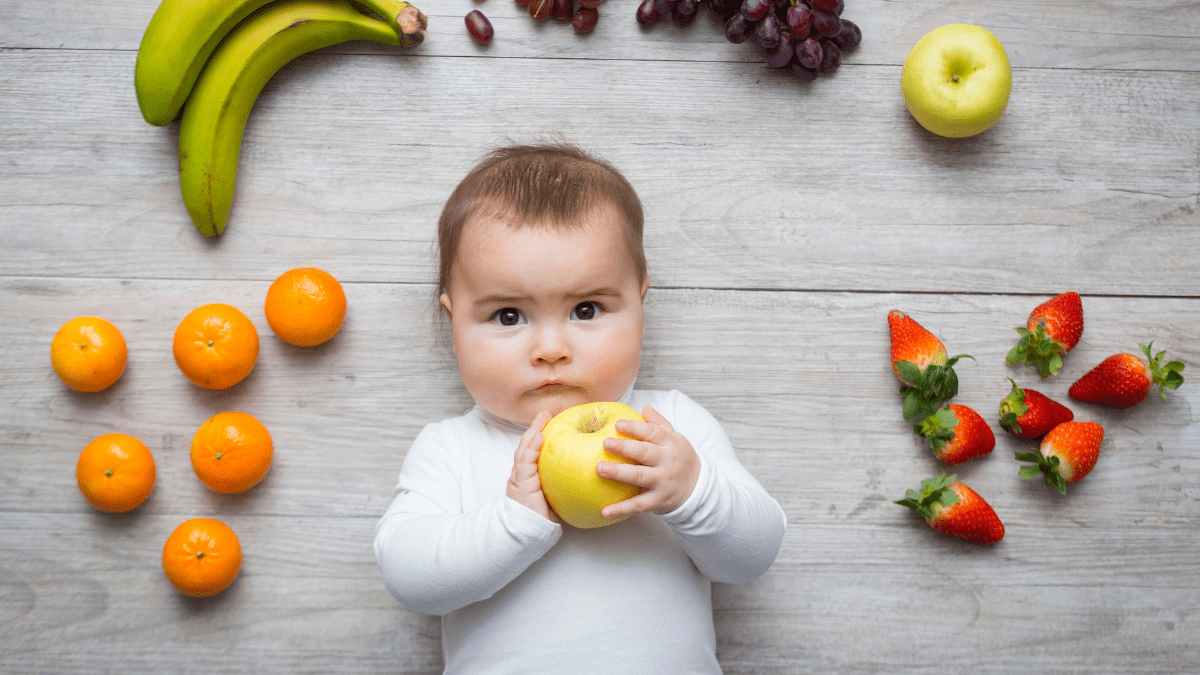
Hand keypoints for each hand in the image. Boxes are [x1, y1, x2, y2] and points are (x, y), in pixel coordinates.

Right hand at [506, 410, 559, 522]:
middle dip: (536, 428)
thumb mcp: (556, 497)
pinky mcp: (519, 482)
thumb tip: (590, 475)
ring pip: (524, 450)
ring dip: (533, 432)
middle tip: (546, 413)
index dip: (542, 436)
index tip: (551, 423)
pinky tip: (537, 437)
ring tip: (541, 418)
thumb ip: (564, 484)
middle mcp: (523, 473)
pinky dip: (530, 448)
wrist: (527, 532)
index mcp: (531, 475)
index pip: (536, 451)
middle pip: (529, 445)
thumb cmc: (543, 518)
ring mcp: (520, 476)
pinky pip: (524, 462)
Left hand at [596, 403, 700, 519]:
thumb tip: (645, 406)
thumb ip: (659, 423)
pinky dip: (622, 509)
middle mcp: (667, 462)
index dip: (635, 428)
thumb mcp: (676, 439)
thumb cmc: (679, 459)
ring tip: (600, 469)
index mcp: (670, 444)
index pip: (653, 433)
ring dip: (619, 473)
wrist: (698, 488)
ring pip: (640, 477)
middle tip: (605, 443)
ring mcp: (663, 482)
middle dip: (625, 447)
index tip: (618, 424)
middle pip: (645, 453)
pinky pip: (639, 505)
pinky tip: (605, 511)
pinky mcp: (659, 501)